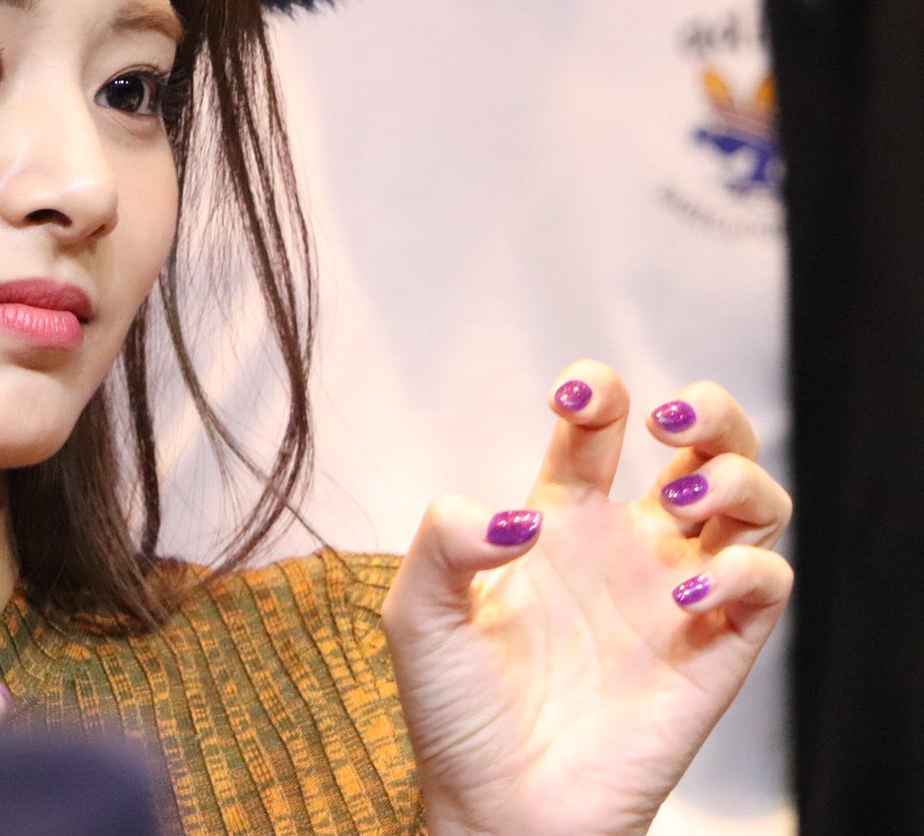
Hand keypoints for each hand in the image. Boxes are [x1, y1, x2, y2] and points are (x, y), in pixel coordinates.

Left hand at [381, 360, 792, 835]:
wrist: (495, 808)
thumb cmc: (453, 712)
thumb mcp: (419, 614)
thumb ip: (443, 543)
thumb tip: (515, 519)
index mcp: (559, 523)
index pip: (598, 430)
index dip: (599, 393)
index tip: (572, 398)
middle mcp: (628, 548)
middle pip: (705, 447)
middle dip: (710, 412)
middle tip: (671, 420)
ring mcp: (677, 596)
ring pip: (754, 504)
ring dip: (737, 477)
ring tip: (681, 499)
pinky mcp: (715, 653)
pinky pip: (768, 585)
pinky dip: (745, 569)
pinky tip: (684, 589)